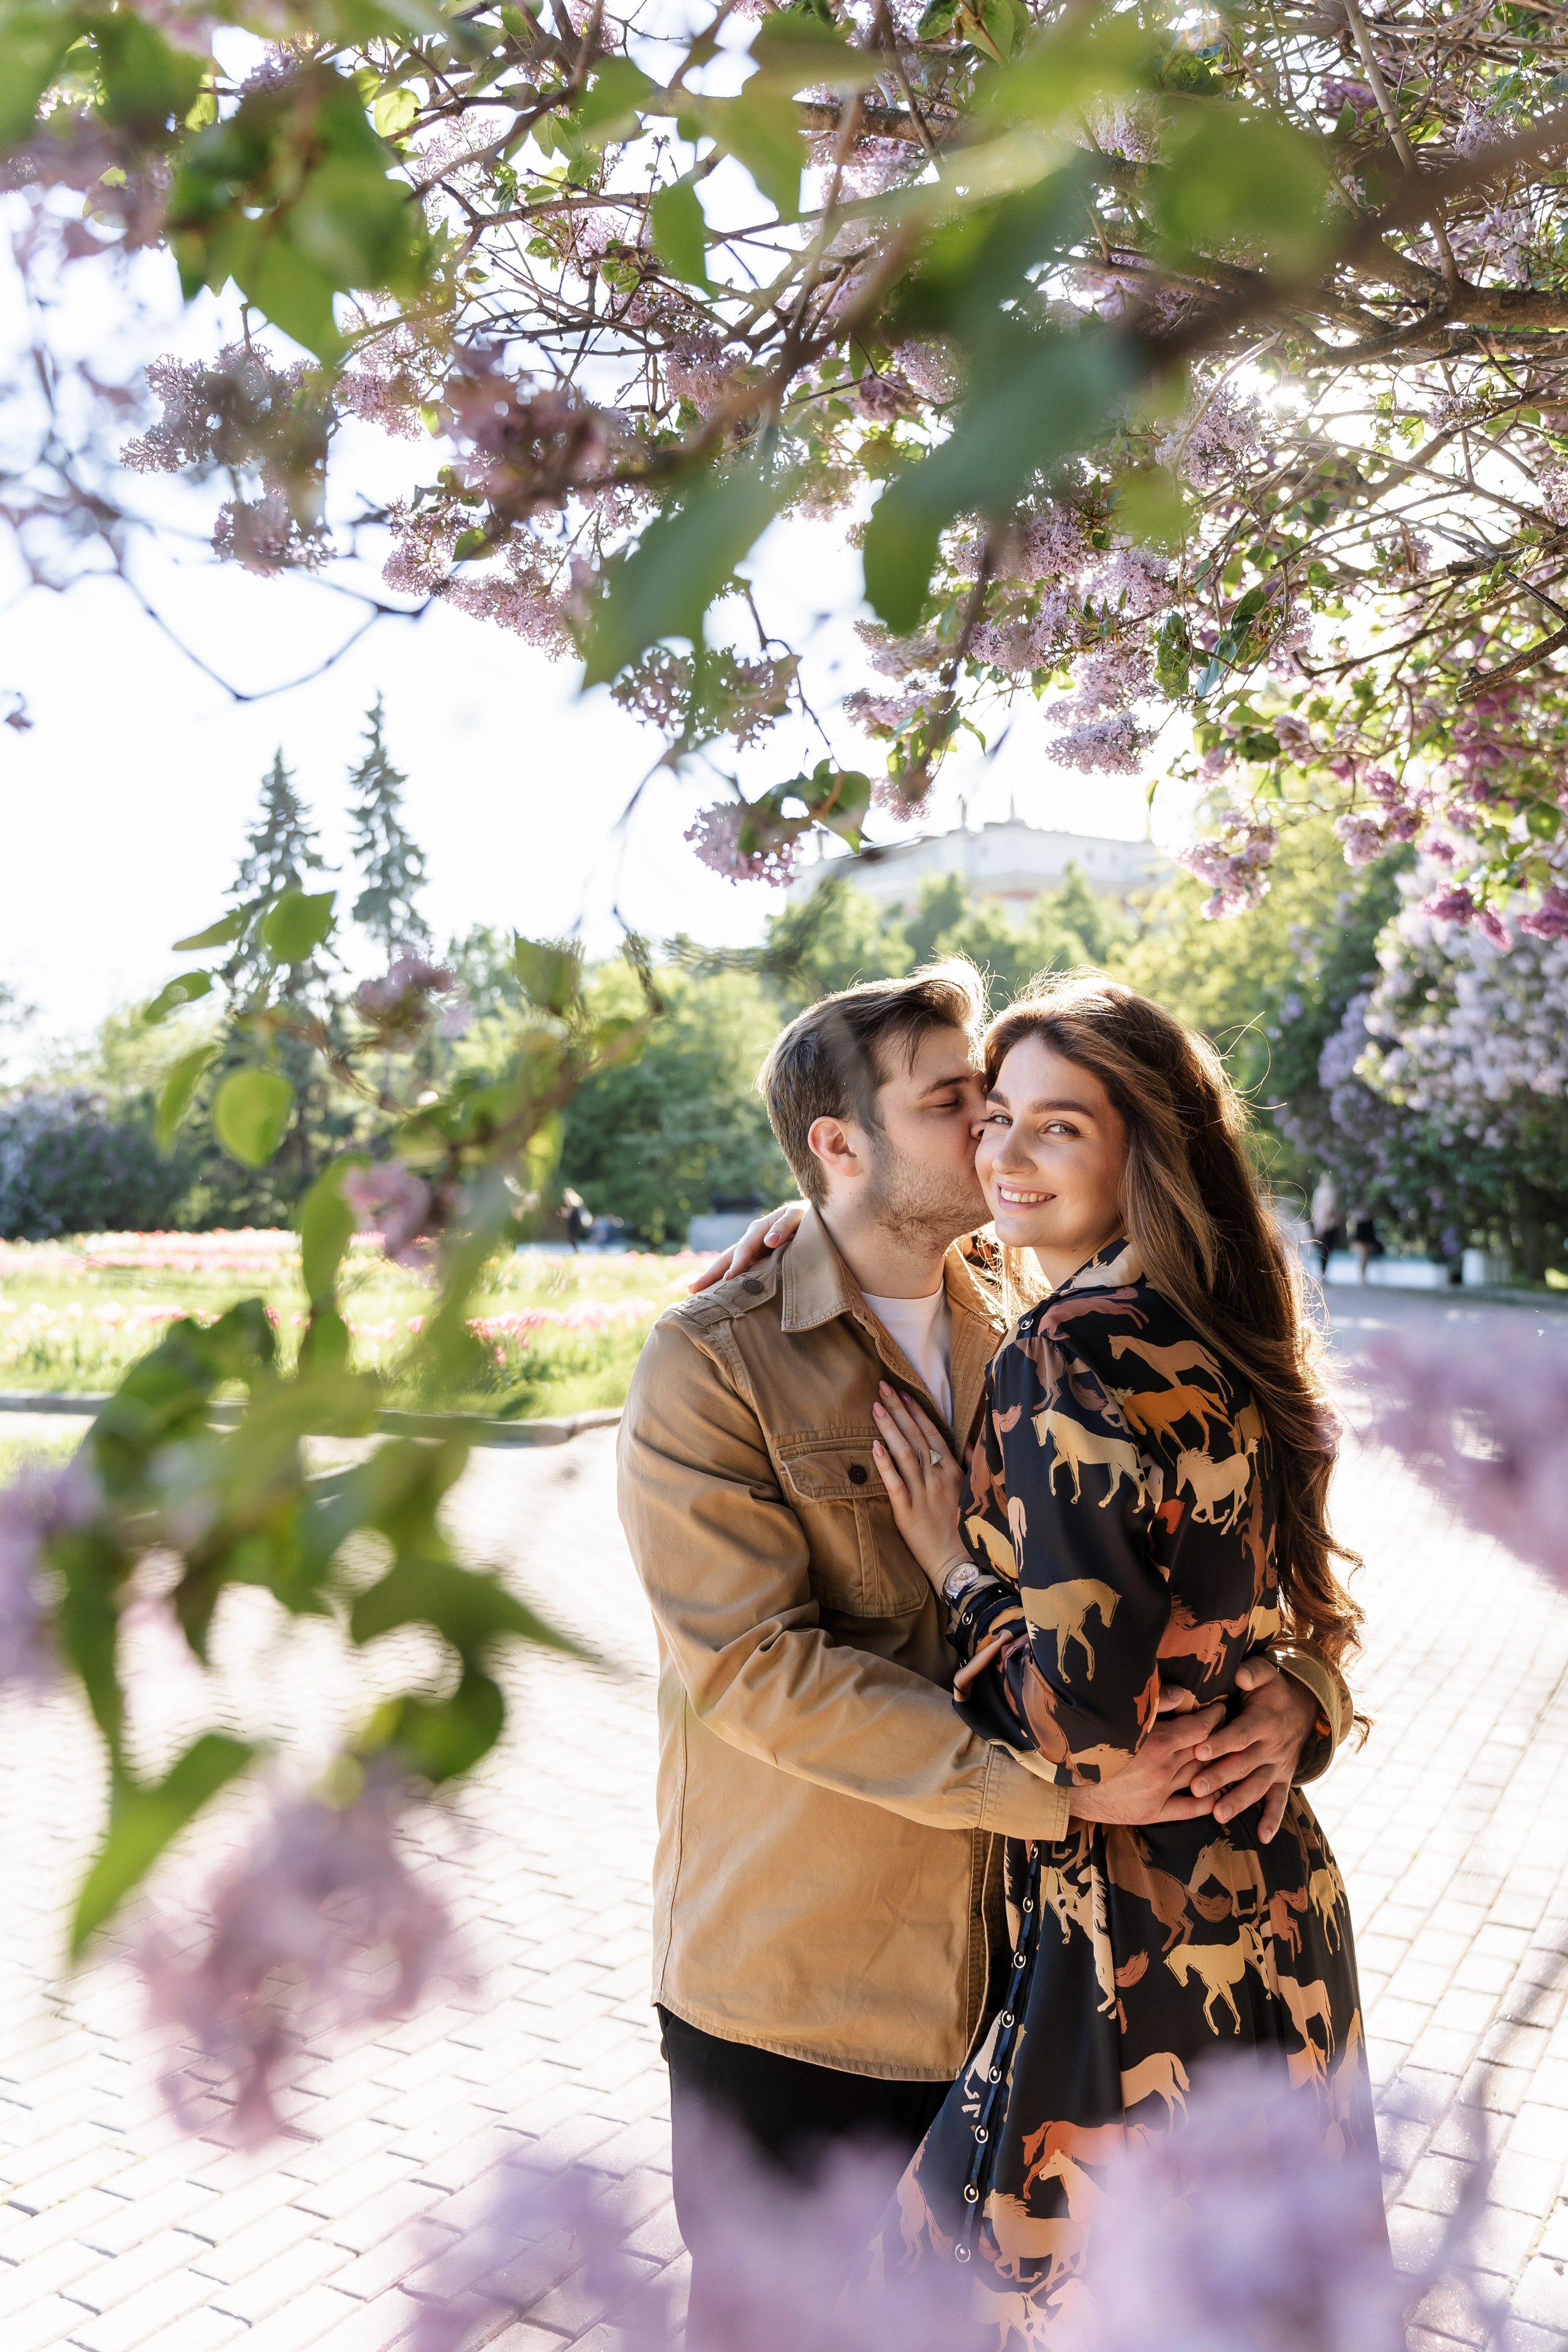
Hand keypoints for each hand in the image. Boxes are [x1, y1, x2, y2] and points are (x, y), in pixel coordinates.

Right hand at [685, 1202, 805, 1291]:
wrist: (815, 1218)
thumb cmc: (808, 1217)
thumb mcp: (798, 1215)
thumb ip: (785, 1225)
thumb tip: (769, 1240)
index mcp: (759, 1229)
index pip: (744, 1249)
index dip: (736, 1264)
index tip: (727, 1279)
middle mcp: (751, 1240)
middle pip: (727, 1257)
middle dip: (710, 1273)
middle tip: (692, 1289)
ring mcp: (753, 1250)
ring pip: (729, 1264)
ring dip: (713, 1277)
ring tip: (695, 1292)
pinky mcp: (758, 1259)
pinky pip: (741, 1270)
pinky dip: (727, 1279)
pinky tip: (718, 1292)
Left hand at [869, 1384, 963, 1589]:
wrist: (959, 1562)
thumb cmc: (965, 1529)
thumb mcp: (972, 1492)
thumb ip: (969, 1465)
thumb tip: (968, 1442)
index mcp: (953, 1471)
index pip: (932, 1434)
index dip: (916, 1412)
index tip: (903, 1393)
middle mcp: (938, 1477)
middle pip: (915, 1437)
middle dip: (898, 1410)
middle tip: (882, 1387)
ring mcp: (922, 1493)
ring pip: (904, 1454)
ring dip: (889, 1428)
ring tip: (875, 1407)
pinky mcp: (908, 1512)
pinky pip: (895, 1483)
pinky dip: (885, 1464)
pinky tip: (874, 1446)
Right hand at [1067, 1689, 1227, 1826]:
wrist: (1063, 1784)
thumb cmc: (1089, 1744)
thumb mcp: (1119, 1719)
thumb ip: (1154, 1705)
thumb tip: (1182, 1694)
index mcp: (1158, 1744)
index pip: (1201, 1728)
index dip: (1215, 1716)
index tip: (1220, 1707)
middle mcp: (1164, 1770)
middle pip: (1205, 1751)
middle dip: (1219, 1736)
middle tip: (1227, 1726)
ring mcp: (1160, 1794)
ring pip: (1201, 1777)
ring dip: (1216, 1765)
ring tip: (1225, 1753)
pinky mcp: (1152, 1813)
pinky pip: (1190, 1809)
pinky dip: (1207, 1800)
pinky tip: (1217, 1790)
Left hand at [1187, 1655, 1315, 1842]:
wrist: (1305, 1706)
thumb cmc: (1272, 1690)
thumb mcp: (1266, 1673)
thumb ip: (1253, 1672)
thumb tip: (1240, 1676)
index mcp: (1263, 1722)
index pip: (1239, 1734)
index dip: (1220, 1742)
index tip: (1200, 1750)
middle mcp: (1271, 1747)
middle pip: (1243, 1765)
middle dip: (1219, 1777)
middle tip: (1197, 1789)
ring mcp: (1278, 1765)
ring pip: (1257, 1787)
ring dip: (1239, 1801)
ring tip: (1219, 1815)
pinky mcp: (1283, 1778)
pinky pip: (1279, 1800)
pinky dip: (1273, 1818)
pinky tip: (1264, 1838)